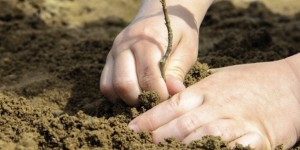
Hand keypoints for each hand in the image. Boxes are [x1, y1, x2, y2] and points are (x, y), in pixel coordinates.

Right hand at [100, 0, 213, 104]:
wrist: (161, 14)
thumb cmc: (178, 31)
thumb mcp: (186, 48)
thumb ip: (177, 71)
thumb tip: (172, 93)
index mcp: (146, 41)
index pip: (148, 77)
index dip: (158, 95)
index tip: (168, 101)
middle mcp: (125, 45)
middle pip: (124, 85)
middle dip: (140, 100)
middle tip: (155, 101)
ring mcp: (114, 51)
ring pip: (110, 86)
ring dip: (126, 99)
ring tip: (144, 98)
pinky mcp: (109, 58)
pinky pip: (105, 83)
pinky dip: (116, 94)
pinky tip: (132, 93)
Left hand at [128, 59, 299, 148]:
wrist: (290, 83)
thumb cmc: (249, 81)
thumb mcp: (219, 78)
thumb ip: (195, 89)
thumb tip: (168, 93)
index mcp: (207, 89)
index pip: (172, 104)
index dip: (150, 119)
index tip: (131, 129)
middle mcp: (219, 105)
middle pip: (183, 124)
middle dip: (159, 137)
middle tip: (140, 146)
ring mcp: (239, 121)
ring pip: (204, 137)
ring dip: (182, 147)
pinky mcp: (259, 138)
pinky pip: (235, 149)